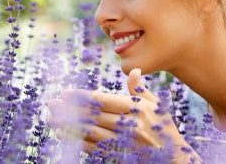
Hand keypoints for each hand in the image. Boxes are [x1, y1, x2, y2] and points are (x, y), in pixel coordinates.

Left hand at [49, 68, 200, 162]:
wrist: (173, 157)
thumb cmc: (164, 128)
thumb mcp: (156, 105)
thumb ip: (140, 90)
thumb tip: (133, 70)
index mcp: (136, 108)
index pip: (103, 101)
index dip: (82, 97)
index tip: (66, 94)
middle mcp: (129, 124)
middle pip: (92, 115)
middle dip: (70, 109)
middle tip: (52, 104)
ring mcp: (123, 141)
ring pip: (90, 132)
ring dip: (69, 125)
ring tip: (53, 118)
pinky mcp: (119, 154)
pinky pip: (94, 147)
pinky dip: (76, 141)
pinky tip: (64, 135)